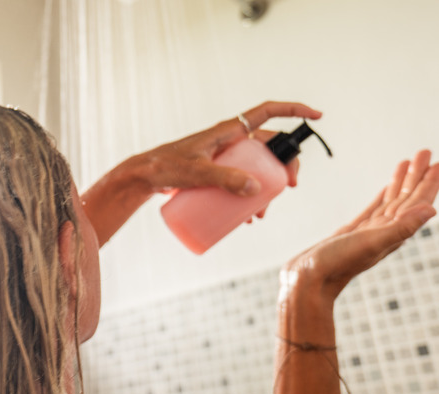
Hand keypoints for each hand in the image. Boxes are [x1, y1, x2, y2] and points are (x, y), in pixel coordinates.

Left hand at [82, 101, 321, 245]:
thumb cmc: (166, 168)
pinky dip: (248, 197)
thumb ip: (224, 179)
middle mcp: (230, 141)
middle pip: (269, 147)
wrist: (143, 178)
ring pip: (256, 168)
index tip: (317, 116)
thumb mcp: (196, 173)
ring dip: (265, 188)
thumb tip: (256, 190)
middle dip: (284, 166)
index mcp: (228, 131)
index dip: (294, 110)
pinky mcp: (216, 173)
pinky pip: (241, 181)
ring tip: (262, 213)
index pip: (267, 112)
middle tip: (289, 187)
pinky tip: (248, 216)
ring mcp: (224, 157)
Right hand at [281, 149, 438, 306]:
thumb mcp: (371, 243)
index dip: (428, 183)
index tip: (436, 163)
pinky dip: (382, 197)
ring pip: (391, 202)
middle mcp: (384, 232)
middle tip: (424, 153)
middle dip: (416, 176)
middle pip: (406, 199)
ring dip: (400, 183)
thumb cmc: (336, 265)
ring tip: (407, 163)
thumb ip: (401, 227)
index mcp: (392, 233)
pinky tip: (385, 189)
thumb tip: (431, 210)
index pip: (416, 203)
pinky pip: (373, 210)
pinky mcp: (351, 233)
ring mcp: (368, 232)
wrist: (307, 281)